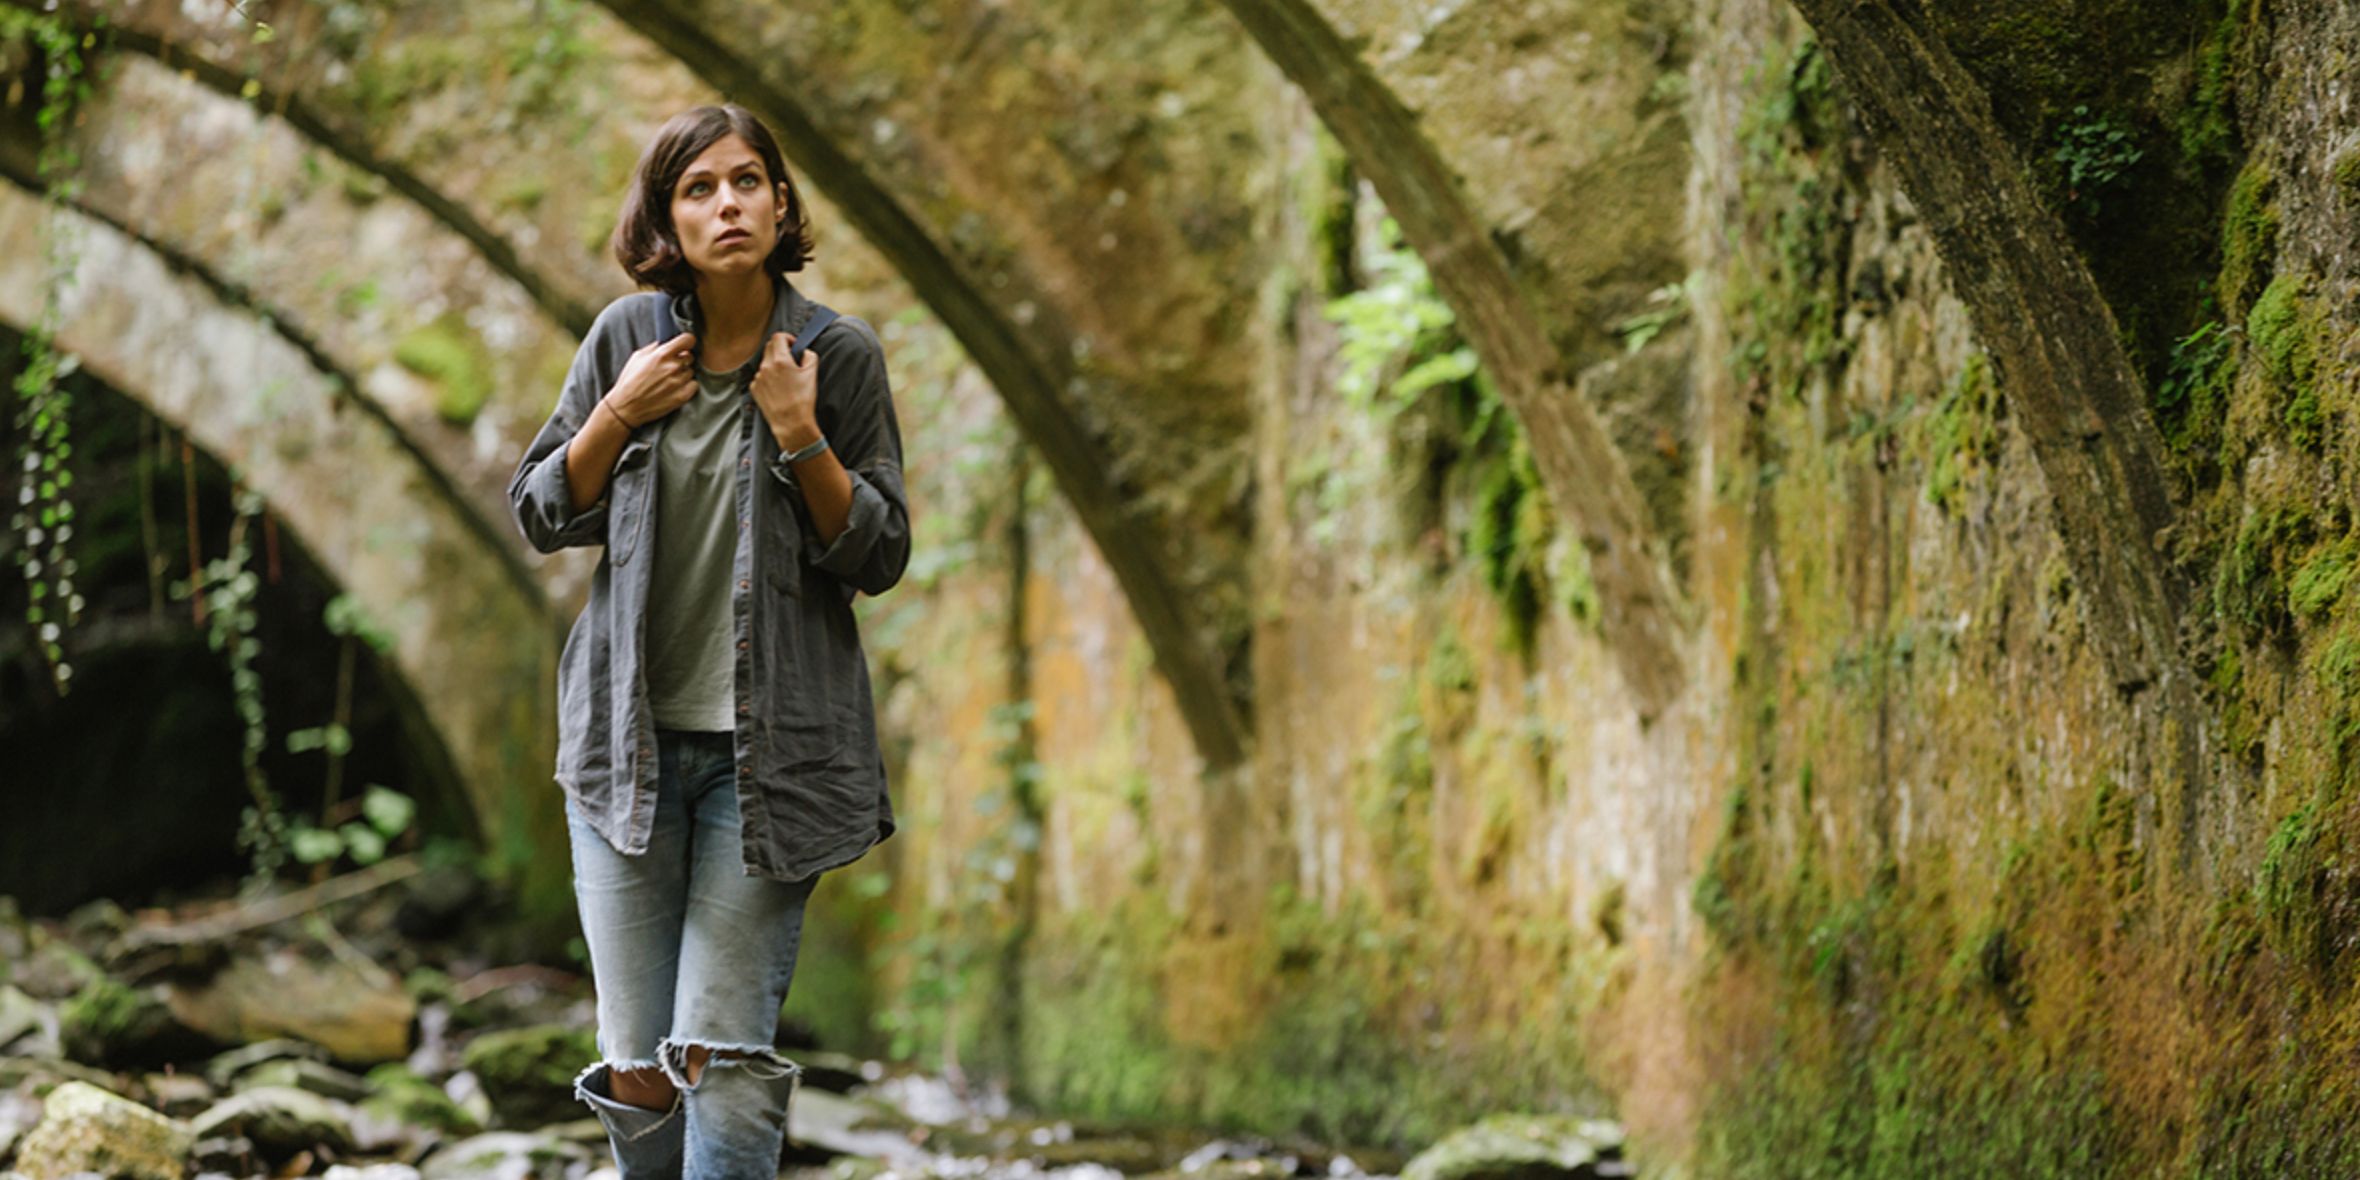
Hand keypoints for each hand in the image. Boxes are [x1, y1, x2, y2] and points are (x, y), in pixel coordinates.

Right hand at [601, 332, 698, 428]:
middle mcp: (673, 367)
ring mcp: (678, 382)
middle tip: (670, 367)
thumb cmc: (629, 381)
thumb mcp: (637, 357)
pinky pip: (694, 385)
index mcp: (661, 354)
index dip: (687, 342)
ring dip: (683, 374)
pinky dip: (687, 386)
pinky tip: (675, 388)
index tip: (684, 345)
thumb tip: (667, 342)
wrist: (626, 407)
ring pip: (691, 371)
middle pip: (690, 357)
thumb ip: (655, 347)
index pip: (688, 339)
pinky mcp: (682, 396)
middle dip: (682, 360)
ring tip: (668, 380)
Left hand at [750, 331, 820, 451]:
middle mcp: (766, 367)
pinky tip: (778, 389)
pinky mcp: (754, 389)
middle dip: (780, 350)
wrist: (791, 423)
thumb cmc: (802, 400)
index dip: (787, 338)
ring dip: (774, 365)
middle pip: (769, 347)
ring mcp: (758, 378)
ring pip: (765, 363)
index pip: (778, 337)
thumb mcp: (812, 374)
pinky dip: (768, 378)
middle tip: (790, 360)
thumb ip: (810, 356)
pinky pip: (760, 377)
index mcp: (780, 360)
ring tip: (785, 379)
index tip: (793, 346)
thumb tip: (805, 352)